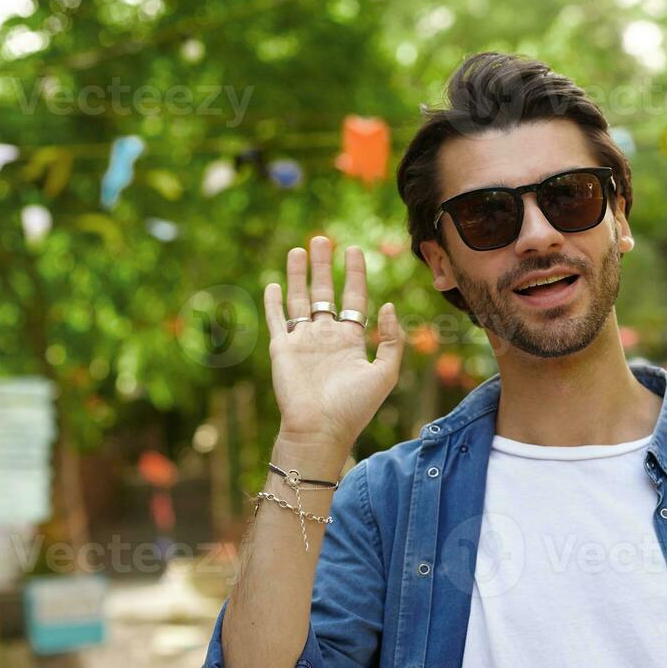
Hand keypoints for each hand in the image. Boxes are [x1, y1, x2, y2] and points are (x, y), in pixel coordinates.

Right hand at [264, 236, 403, 448]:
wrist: (320, 429)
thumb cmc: (354, 407)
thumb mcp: (385, 373)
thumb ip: (392, 340)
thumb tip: (388, 306)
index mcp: (351, 341)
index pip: (354, 299)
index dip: (355, 274)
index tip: (355, 249)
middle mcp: (326, 337)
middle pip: (325, 292)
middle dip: (324, 266)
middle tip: (323, 238)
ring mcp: (302, 341)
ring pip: (300, 299)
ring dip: (299, 274)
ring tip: (300, 248)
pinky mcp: (281, 347)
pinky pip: (277, 319)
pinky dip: (274, 301)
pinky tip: (274, 283)